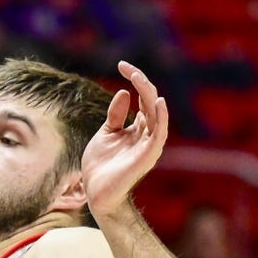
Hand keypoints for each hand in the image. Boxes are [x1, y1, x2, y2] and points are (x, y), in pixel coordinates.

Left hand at [80, 60, 167, 218]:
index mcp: (138, 128)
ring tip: (139, 78)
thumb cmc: (101, 166)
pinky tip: (158, 102)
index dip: (135, 80)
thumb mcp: (106, 134)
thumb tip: (125, 92)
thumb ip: (116, 115)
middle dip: (140, 82)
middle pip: (151, 102)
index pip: (143, 98)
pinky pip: (159, 134)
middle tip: (125, 67)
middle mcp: (147, 134)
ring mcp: (149, 144)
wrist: (96, 193)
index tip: (121, 64)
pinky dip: (161, 117)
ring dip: (149, 94)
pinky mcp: (147, 156)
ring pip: (155, 114)